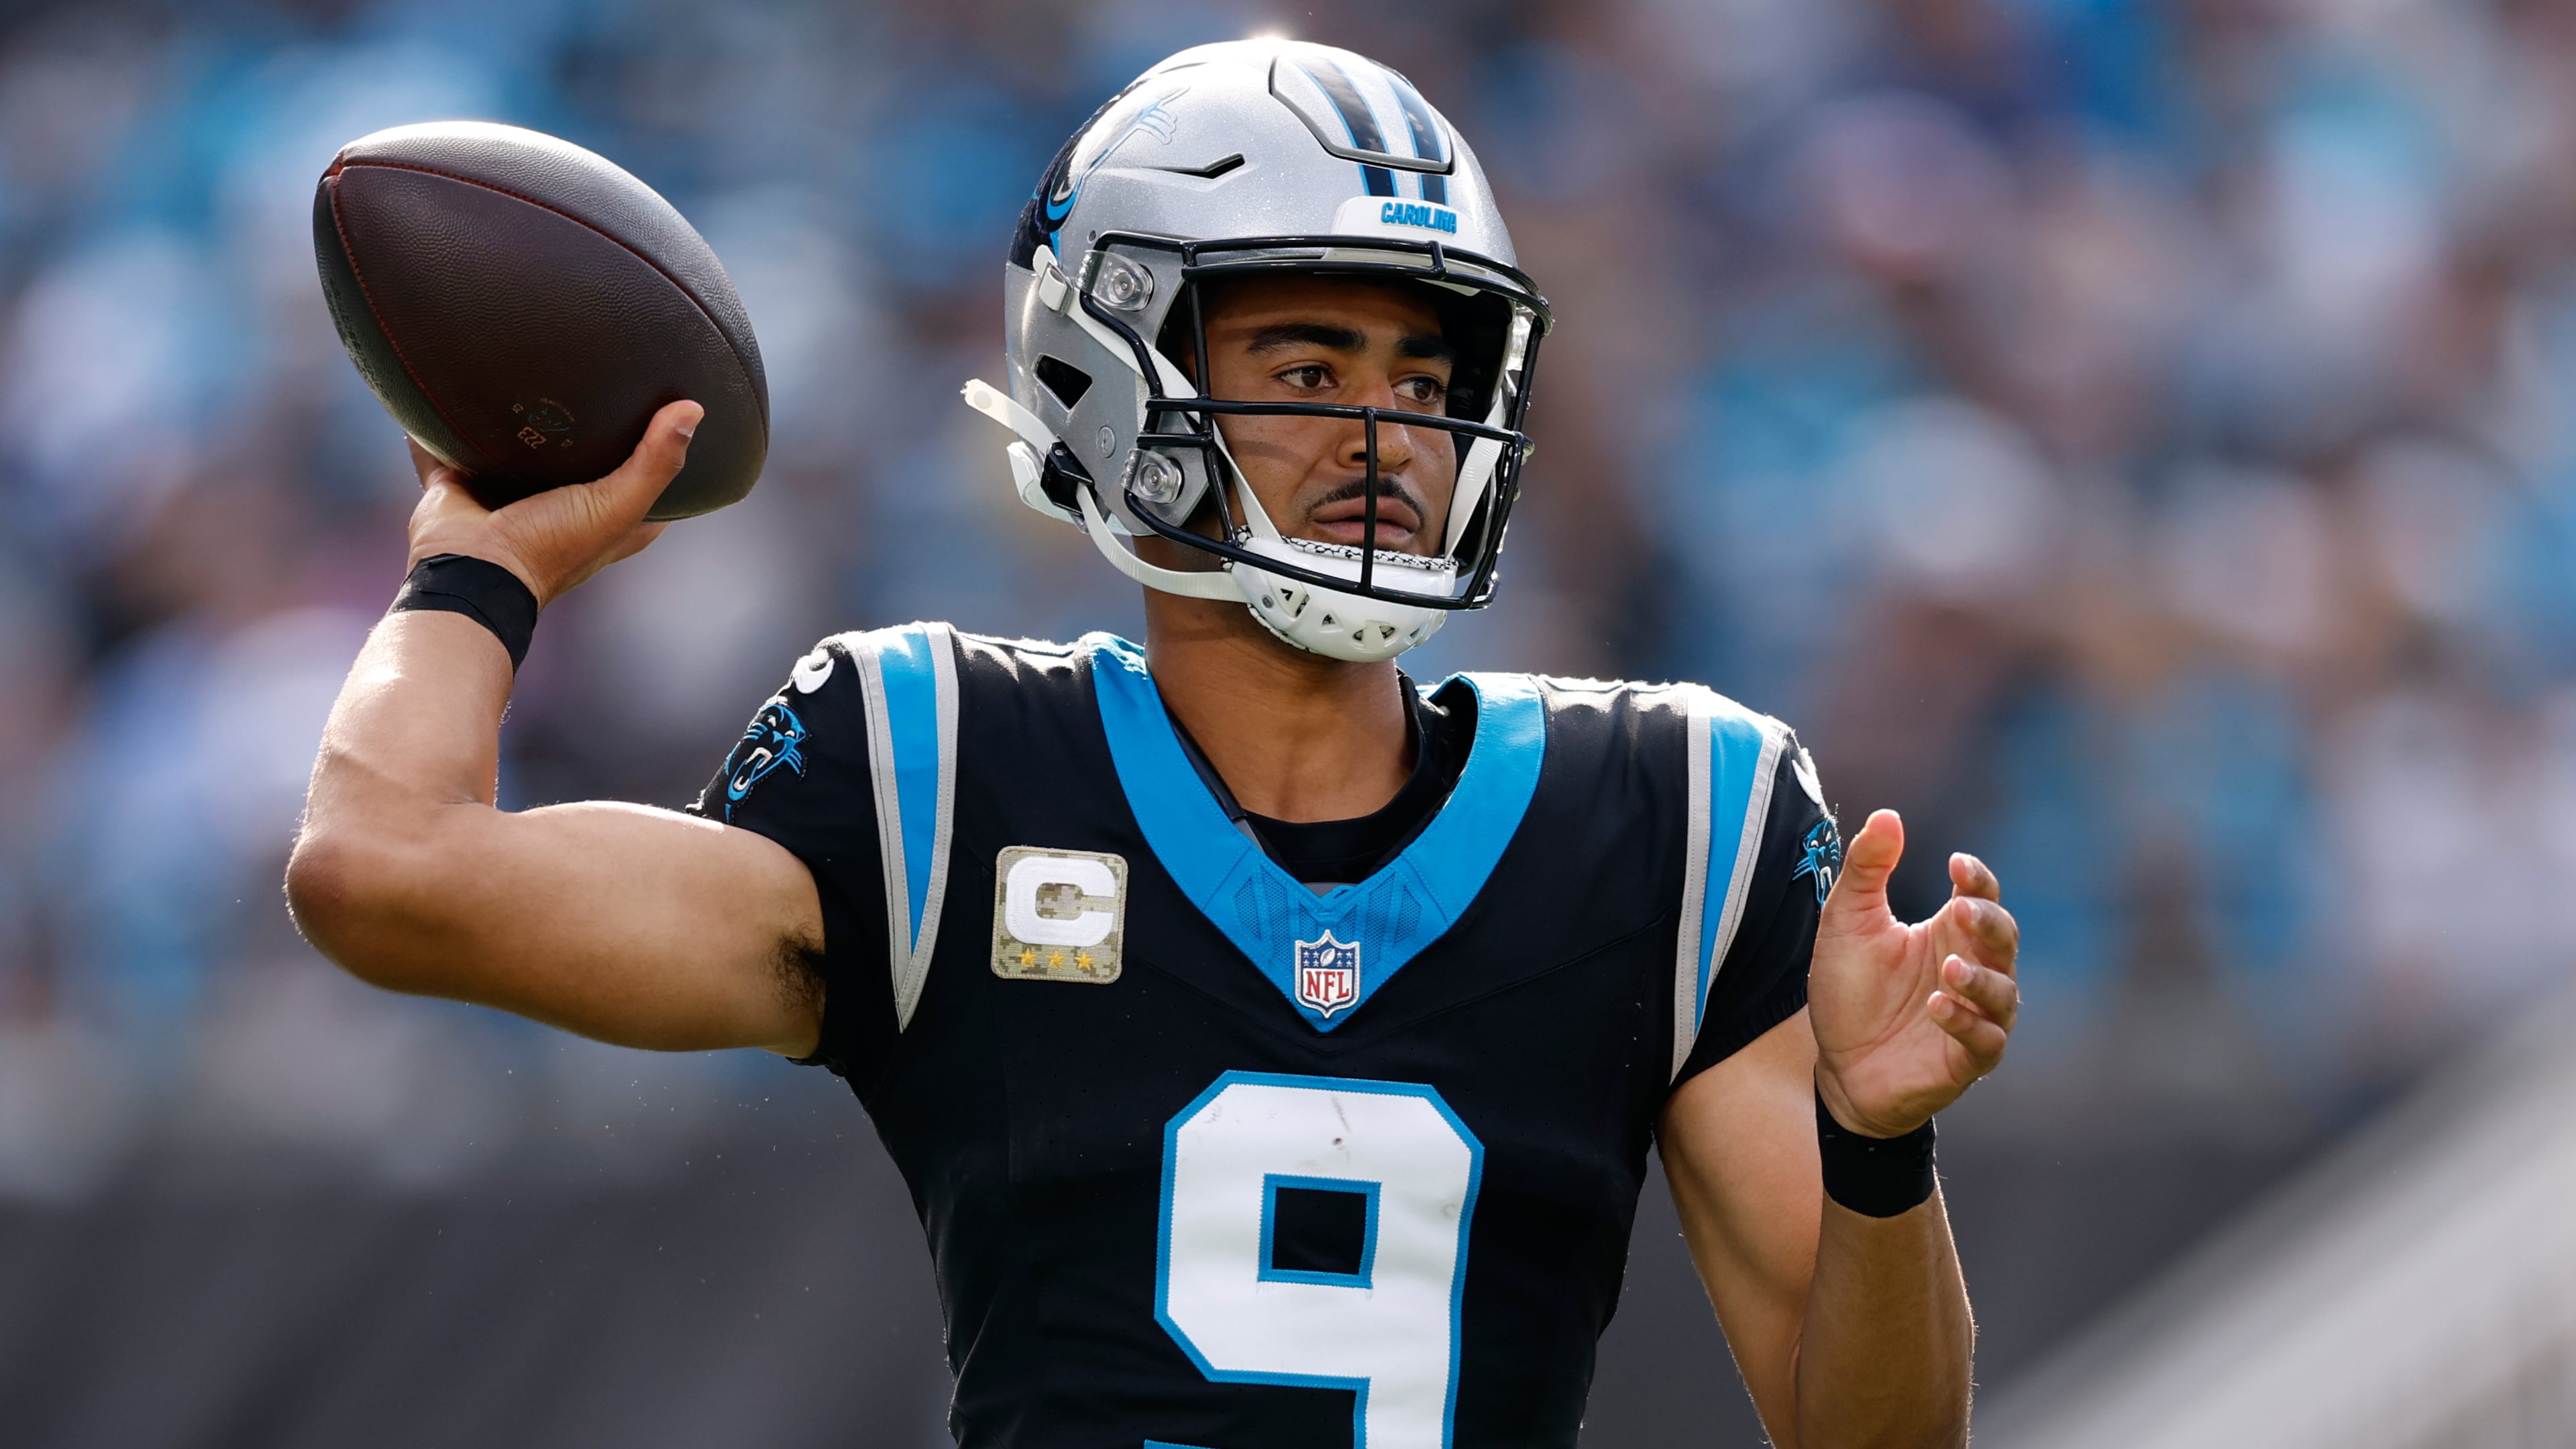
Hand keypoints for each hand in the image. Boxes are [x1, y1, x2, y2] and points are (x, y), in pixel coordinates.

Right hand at [404, 400, 701, 607]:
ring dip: (517, 421)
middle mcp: (557, 508)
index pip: (644, 485)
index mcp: (602, 520)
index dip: (658, 454)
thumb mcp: (619, 505)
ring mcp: (505, 496)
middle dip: (584, 426)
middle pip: (579, 459)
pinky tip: (451, 383)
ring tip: (526, 367)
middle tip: (594, 374)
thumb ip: (656, 461)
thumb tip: (692, 409)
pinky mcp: (460, 483)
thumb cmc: (550, 547)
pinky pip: (449, 445)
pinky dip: (445, 425)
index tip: (668, 412)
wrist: (470, 569)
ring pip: (516, 449)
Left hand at [1809, 810, 2018, 1137]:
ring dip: (1981, 979)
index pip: (1981, 896)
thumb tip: (1888, 814)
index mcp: (1948, 932)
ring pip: (2004, 991)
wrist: (1838, 1065)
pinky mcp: (1967, 1059)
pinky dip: (1968, 1023)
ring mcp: (1975, 1015)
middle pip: (2004, 937)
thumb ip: (1866, 869)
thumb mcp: (1846, 922)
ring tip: (1948, 969)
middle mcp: (1971, 969)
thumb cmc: (1849, 991)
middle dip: (1989, 921)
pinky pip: (1986, 1040)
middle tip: (1960, 909)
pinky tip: (1938, 1008)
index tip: (1956, 864)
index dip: (1977, 879)